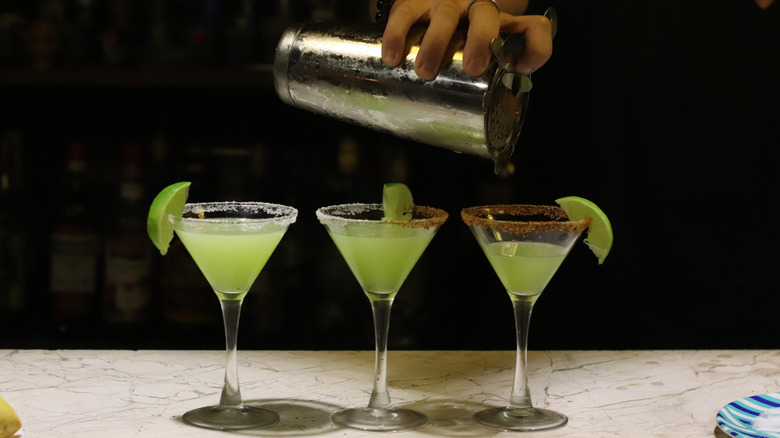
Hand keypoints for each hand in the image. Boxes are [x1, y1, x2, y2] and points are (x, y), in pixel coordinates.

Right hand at [381, 0, 552, 80]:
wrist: (426, 6)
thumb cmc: (456, 43)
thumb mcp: (475, 59)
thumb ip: (474, 90)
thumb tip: (460, 141)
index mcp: (501, 27)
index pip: (533, 29)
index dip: (535, 48)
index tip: (522, 69)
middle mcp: (477, 9)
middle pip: (487, 16)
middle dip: (480, 42)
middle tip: (471, 69)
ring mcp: (445, 3)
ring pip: (445, 16)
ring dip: (435, 43)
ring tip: (425, 72)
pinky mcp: (414, 1)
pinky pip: (405, 14)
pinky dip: (397, 35)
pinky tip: (392, 58)